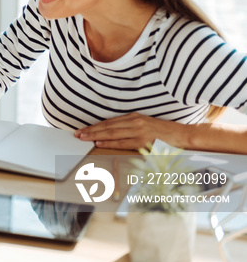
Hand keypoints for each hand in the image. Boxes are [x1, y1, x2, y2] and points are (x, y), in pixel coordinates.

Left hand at [74, 112, 188, 150]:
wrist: (183, 135)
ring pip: (112, 133)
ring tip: (84, 138)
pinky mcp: (143, 140)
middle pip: (107, 126)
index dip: (95, 126)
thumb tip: (113, 134)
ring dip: (96, 136)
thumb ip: (130, 127)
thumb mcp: (145, 125)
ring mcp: (138, 130)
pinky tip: (99, 143)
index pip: (109, 122)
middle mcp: (134, 122)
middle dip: (91, 130)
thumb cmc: (164, 132)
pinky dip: (109, 143)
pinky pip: (122, 142)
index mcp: (134, 117)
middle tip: (77, 133)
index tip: (83, 129)